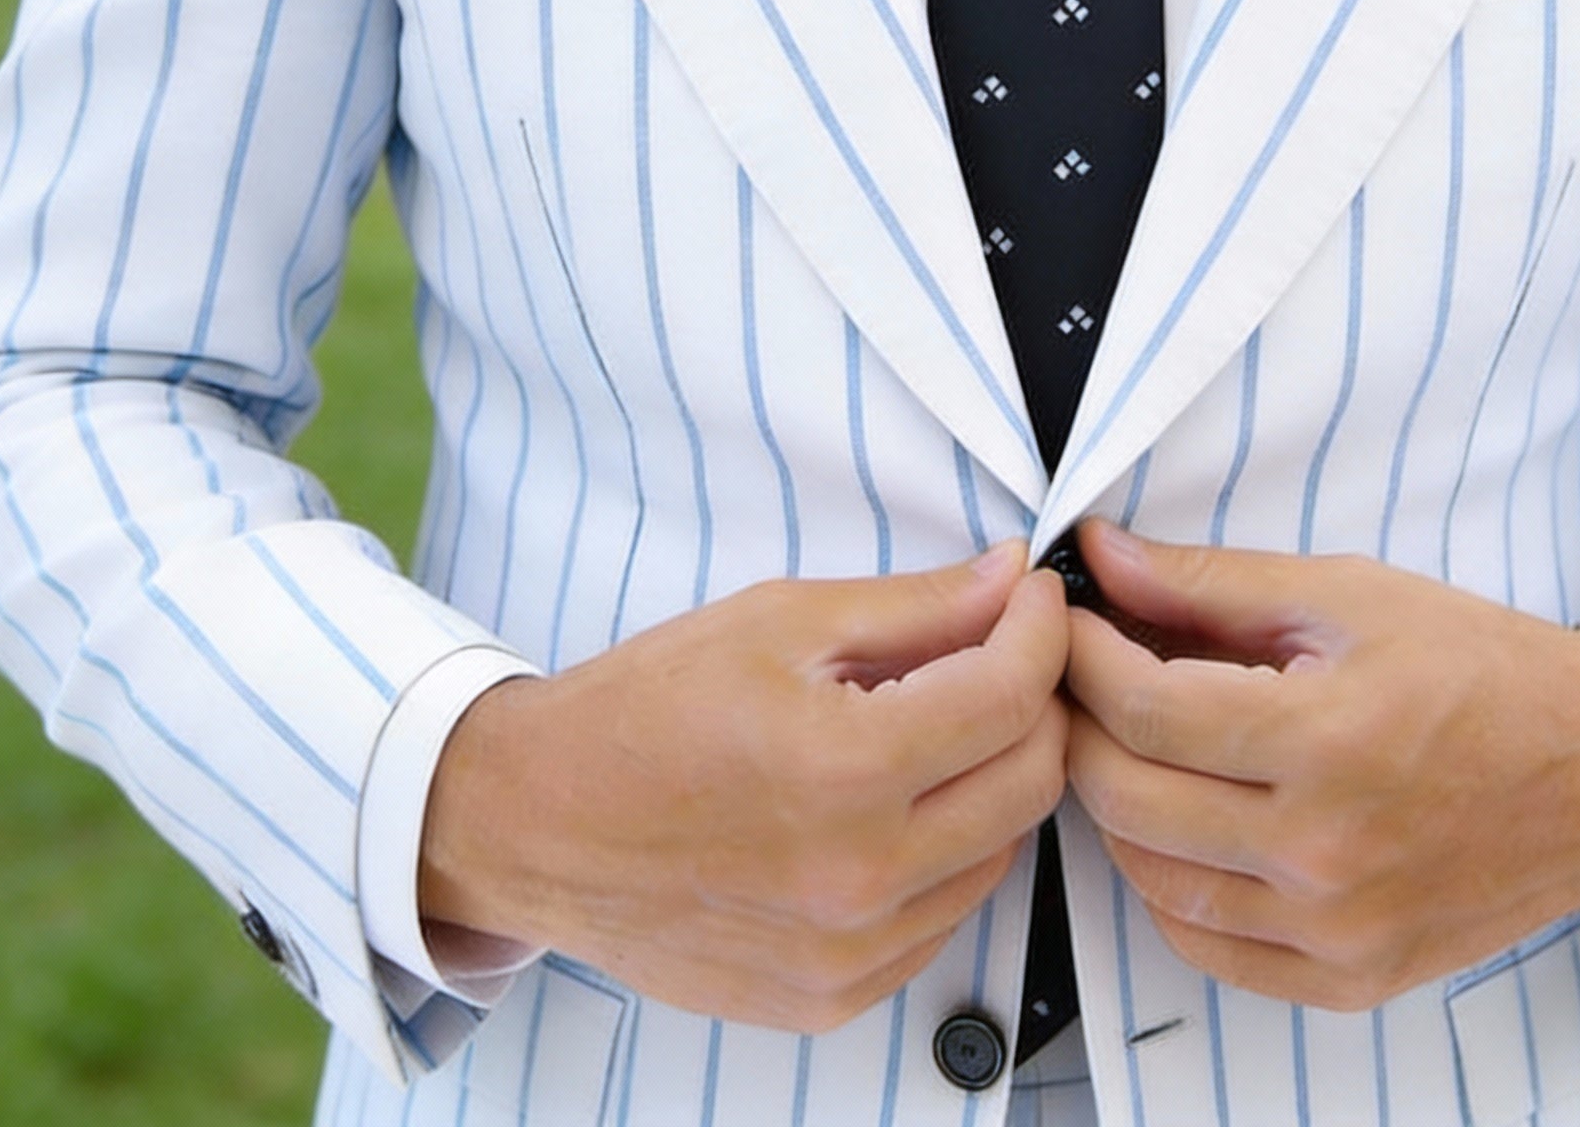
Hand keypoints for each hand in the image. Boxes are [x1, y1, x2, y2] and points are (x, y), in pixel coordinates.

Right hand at [420, 545, 1069, 1031]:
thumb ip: (913, 606)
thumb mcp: (778, 621)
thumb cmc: (642, 712)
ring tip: (933, 728)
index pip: (1012, 695)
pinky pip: (944, 918)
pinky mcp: (833, 996)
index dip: (1040, 629)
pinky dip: (945, 854)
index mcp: (843, 768)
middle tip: (998, 653)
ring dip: (993, 778)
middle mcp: (858, 875)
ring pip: (1001, 853)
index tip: (1031, 599)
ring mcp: (849, 952)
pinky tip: (893, 805)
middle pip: (1031, 780)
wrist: (539, 821)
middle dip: (1035, 700)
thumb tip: (1007, 582)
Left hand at [1064, 521, 1579, 1011]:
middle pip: (1129, 798)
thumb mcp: (1345, 594)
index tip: (1067, 621)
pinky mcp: (1353, 976)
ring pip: (1154, 879)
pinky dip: (1168, 888)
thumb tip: (1101, 554)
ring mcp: (1339, 928)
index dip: (1083, 658)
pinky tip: (1175, 826)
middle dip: (1081, 725)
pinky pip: (1210, 948)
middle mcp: (1327, 850)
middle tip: (1079, 677)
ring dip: (1114, 805)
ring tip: (1126, 743)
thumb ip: (1209, 582)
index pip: (1145, 711)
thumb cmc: (1477, 666)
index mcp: (1328, 740)